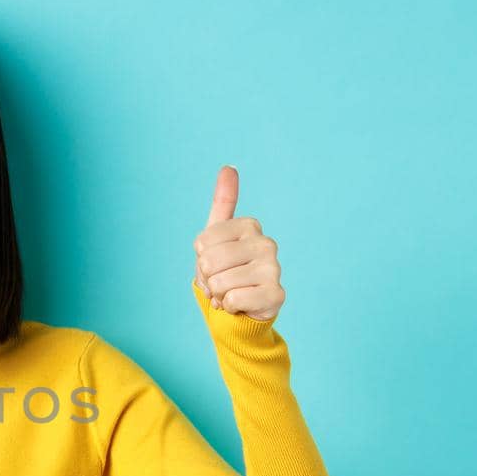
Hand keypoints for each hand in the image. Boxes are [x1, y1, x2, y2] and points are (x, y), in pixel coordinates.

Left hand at [192, 165, 285, 322]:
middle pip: (209, 262)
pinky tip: (240, 304)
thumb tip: (229, 167)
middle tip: (221, 281)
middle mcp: (266, 242)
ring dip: (217, 294)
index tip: (214, 263)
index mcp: (249, 225)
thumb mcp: (216, 235)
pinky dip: (229, 306)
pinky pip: (233, 299)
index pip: (202, 243)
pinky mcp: (276, 294)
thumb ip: (223, 201)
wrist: (242, 308)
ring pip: (219, 282)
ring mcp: (274, 268)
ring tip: (231, 292)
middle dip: (207, 278)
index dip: (200, 260)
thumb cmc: (226, 270)